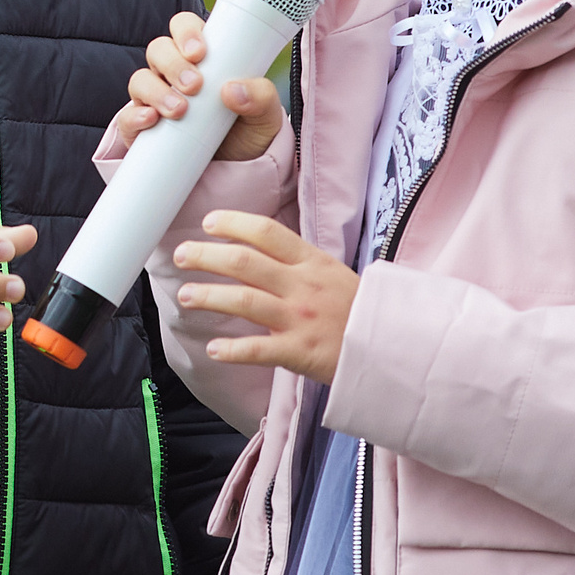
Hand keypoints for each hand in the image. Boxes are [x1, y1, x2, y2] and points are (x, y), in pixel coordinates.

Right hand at [118, 13, 283, 161]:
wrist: (233, 173)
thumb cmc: (248, 134)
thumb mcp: (265, 116)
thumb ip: (260, 97)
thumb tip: (232, 90)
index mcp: (202, 58)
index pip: (184, 28)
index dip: (186, 32)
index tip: (199, 52)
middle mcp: (174, 73)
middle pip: (159, 50)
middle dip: (173, 64)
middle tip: (195, 86)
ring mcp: (155, 99)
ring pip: (140, 79)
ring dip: (156, 90)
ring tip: (179, 110)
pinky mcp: (141, 127)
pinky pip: (128, 115)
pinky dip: (136, 115)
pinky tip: (151, 119)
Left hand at [172, 210, 355, 383]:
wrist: (392, 347)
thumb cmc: (357, 310)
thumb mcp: (332, 273)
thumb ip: (297, 262)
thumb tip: (257, 248)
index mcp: (311, 262)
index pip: (267, 232)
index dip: (234, 223)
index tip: (209, 222)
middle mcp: (302, 286)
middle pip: (245, 262)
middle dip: (207, 255)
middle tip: (182, 255)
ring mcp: (299, 319)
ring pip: (245, 301)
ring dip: (210, 295)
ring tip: (186, 295)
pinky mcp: (299, 352)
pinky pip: (259, 350)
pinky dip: (232, 349)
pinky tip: (212, 348)